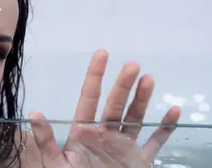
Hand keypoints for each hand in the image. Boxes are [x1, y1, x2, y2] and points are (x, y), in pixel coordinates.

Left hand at [30, 49, 180, 167]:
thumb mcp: (55, 164)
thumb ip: (46, 141)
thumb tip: (36, 114)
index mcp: (84, 132)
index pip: (89, 99)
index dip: (95, 76)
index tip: (102, 54)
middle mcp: (105, 134)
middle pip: (115, 105)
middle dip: (123, 85)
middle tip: (132, 65)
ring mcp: (124, 146)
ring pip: (136, 117)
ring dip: (143, 99)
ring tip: (149, 79)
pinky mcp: (140, 160)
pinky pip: (156, 141)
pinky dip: (165, 128)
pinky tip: (175, 111)